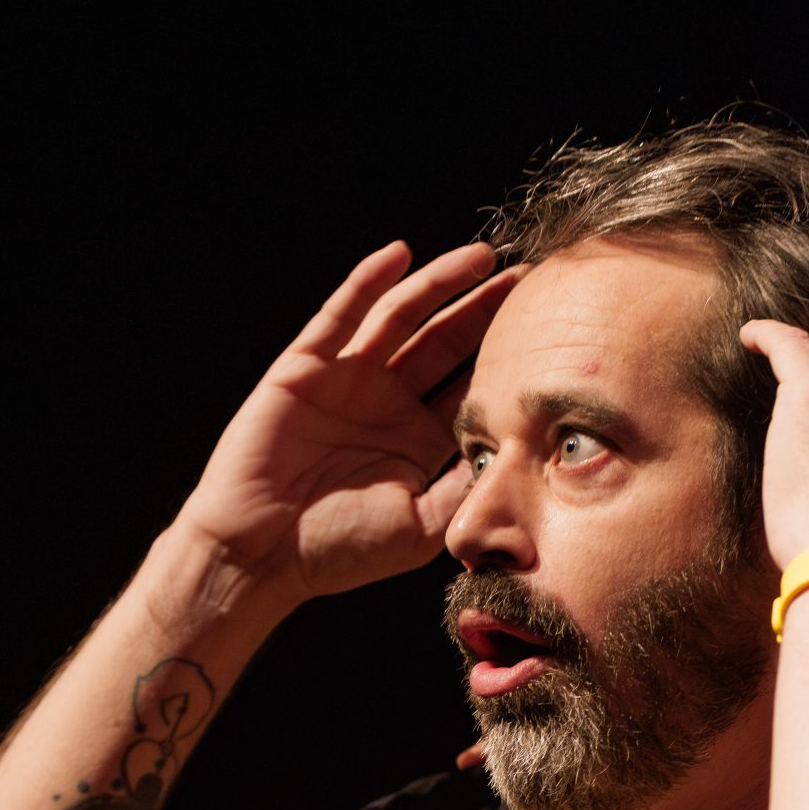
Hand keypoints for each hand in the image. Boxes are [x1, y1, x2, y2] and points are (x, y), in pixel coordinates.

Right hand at [178, 240, 517, 608]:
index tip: (548, 332)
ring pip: (401, 318)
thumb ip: (466, 488)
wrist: (260, 553)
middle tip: (529, 280)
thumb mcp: (422, 528)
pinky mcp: (305, 367)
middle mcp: (385, 404)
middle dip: (485, 309)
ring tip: (482, 258)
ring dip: (439, 284)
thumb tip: (520, 452)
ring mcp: (345, 381)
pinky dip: (368, 282)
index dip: (505, 357)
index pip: (469, 386)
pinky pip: (340, 315)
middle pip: (445, 342)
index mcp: (417, 442)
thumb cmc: (337, 551)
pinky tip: (400, 256)